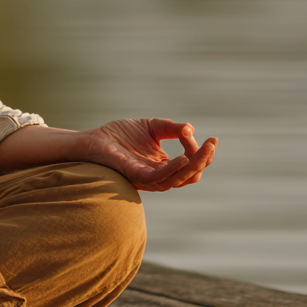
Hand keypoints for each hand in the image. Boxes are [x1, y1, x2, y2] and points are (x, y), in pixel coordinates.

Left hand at [79, 118, 216, 191]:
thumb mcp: (151, 127)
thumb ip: (171, 128)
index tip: (208, 136)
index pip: (192, 165)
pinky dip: (172, 169)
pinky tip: (183, 158)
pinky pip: (158, 177)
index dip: (202, 153)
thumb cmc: (119, 135)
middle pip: (190, 175)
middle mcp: (159, 175)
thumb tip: (190, 129)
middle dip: (204, 160)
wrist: (93, 138)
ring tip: (204, 149)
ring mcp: (147, 178)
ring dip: (193, 165)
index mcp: (164, 166)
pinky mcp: (134, 175)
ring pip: (178, 179)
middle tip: (213, 143)